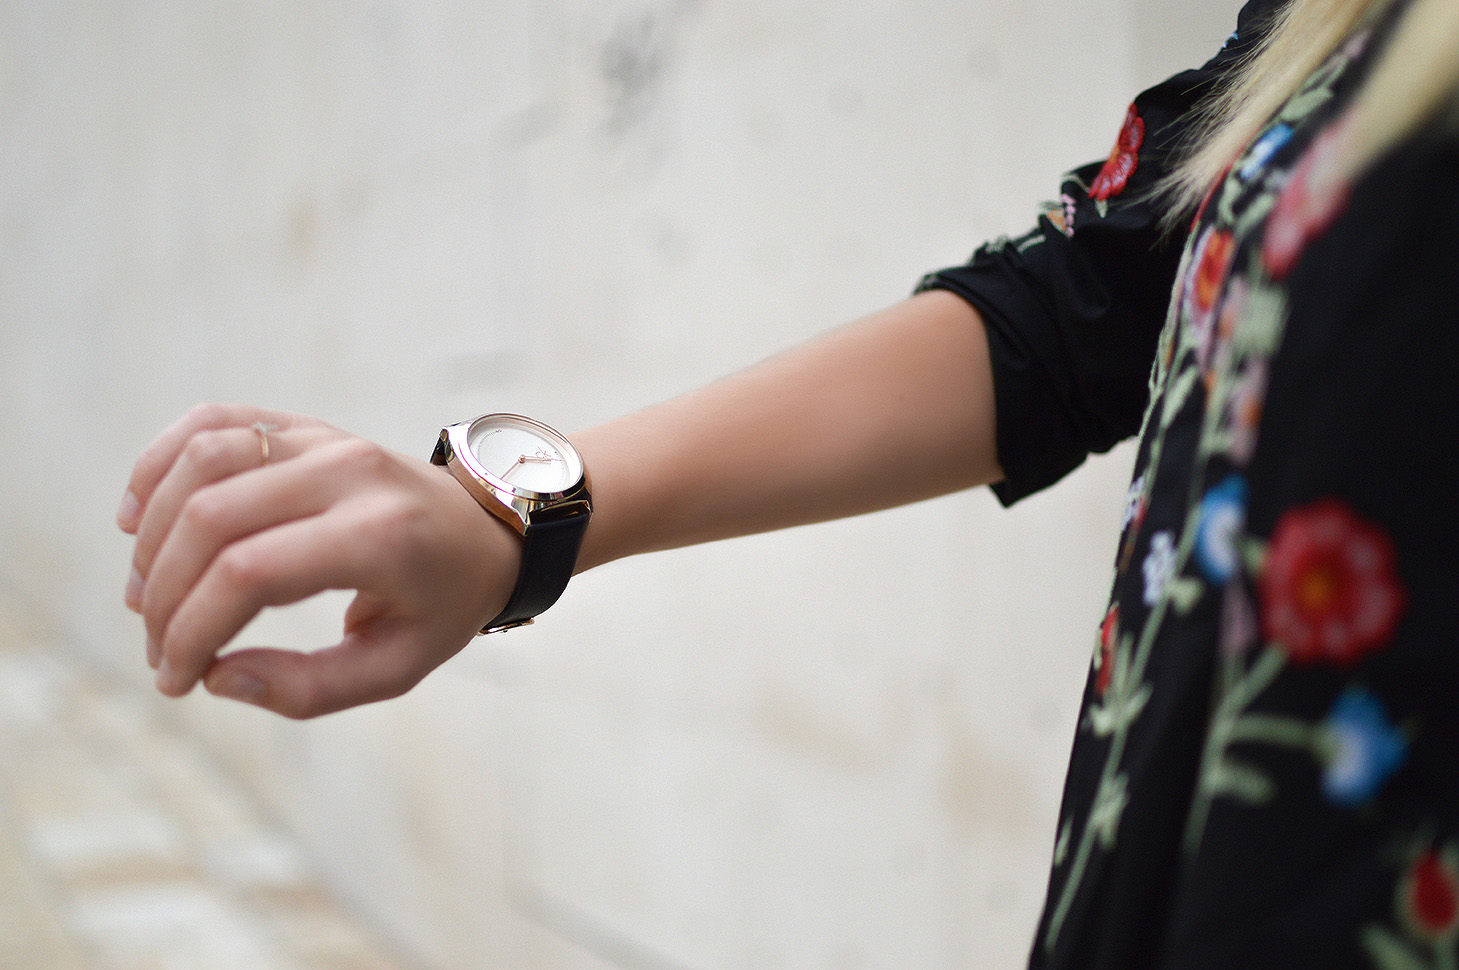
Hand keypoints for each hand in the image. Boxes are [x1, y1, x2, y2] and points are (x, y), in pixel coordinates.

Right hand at [118, 403, 521, 717]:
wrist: (486, 530)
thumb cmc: (442, 603)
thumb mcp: (396, 667)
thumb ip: (309, 688)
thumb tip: (217, 678)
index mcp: (380, 536)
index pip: (248, 573)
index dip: (190, 630)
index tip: (177, 678)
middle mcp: (348, 473)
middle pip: (212, 517)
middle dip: (163, 593)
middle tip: (159, 648)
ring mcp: (325, 439)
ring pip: (203, 460)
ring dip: (154, 533)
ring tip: (145, 595)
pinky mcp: (305, 426)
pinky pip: (214, 423)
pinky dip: (161, 464)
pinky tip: (138, 520)